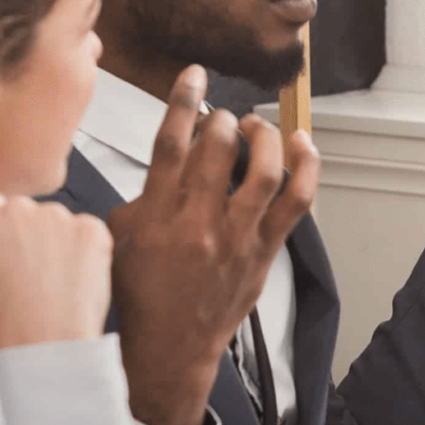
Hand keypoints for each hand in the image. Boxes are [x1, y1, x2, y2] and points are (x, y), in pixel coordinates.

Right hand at [0, 195, 112, 350]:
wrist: (46, 344)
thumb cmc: (4, 326)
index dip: (1, 227)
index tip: (9, 246)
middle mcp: (21, 210)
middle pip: (28, 211)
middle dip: (31, 232)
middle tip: (35, 269)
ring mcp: (59, 217)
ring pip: (60, 222)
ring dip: (60, 241)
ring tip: (57, 281)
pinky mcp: (92, 229)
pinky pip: (89, 233)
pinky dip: (88, 251)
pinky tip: (77, 279)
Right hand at [107, 65, 320, 424]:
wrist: (169, 349)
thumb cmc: (141, 293)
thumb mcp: (118, 238)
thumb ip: (140, 194)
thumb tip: (165, 157)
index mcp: (155, 215)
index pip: (170, 144)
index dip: (184, 101)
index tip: (195, 75)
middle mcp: (197, 223)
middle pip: (218, 149)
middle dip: (223, 120)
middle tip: (222, 119)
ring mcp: (236, 238)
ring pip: (262, 170)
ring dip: (263, 137)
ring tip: (256, 129)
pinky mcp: (264, 251)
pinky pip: (296, 201)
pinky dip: (306, 167)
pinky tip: (303, 144)